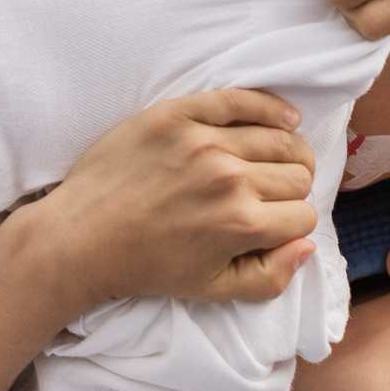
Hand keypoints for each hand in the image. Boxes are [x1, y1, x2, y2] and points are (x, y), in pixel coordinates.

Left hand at [23, 90, 319, 309]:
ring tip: (275, 162)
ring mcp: (203, 141)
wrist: (82, 238)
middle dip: (293, 190)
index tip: (275, 225)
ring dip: (287, 152)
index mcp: (241, 225)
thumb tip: (308, 245)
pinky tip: (285, 116)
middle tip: (271, 196)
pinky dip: (270, 106)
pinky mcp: (178, 114)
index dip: (294, 225)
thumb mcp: (212, 291)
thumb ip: (270, 277)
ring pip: (279, 138)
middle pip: (297, 175)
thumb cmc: (147, 267)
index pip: (304, 215)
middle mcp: (229, 178)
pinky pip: (241, 100)